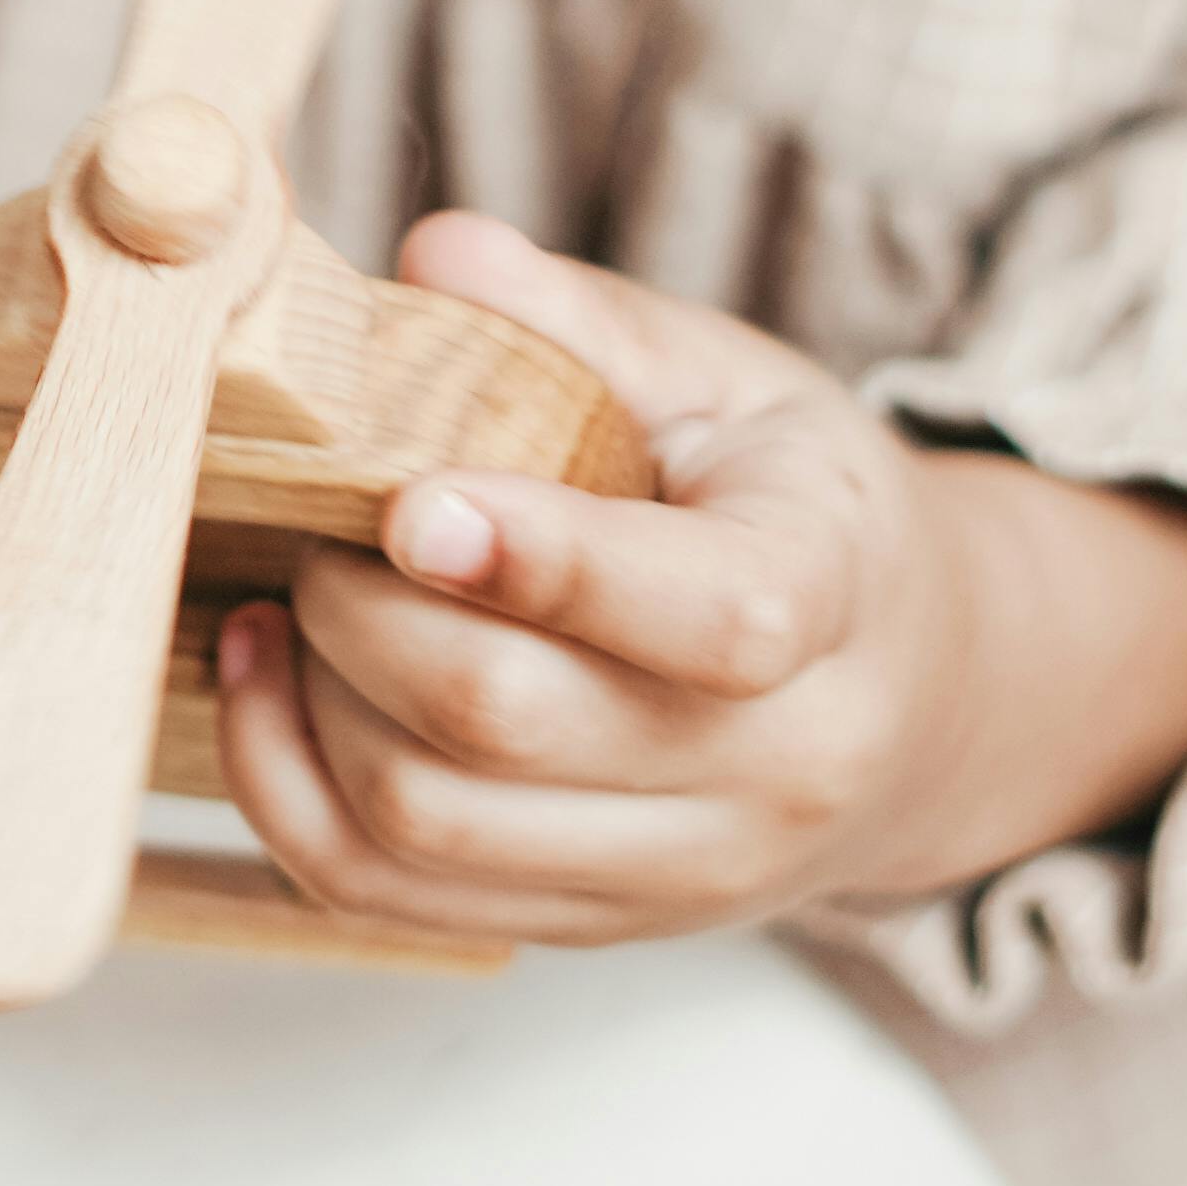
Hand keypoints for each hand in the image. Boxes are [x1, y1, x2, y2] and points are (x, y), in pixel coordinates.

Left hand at [211, 212, 1186, 945]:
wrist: (915, 696)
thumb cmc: (792, 506)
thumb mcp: (732, 380)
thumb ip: (586, 320)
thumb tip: (438, 258)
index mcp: (837, 592)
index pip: (716, 617)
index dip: (550, 563)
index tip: (413, 504)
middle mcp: (776, 763)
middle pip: (510, 721)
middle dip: (363, 605)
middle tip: (327, 518)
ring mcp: (683, 870)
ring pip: (426, 822)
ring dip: (313, 698)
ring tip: (296, 593)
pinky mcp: (592, 927)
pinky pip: (387, 895)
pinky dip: (288, 788)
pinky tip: (272, 680)